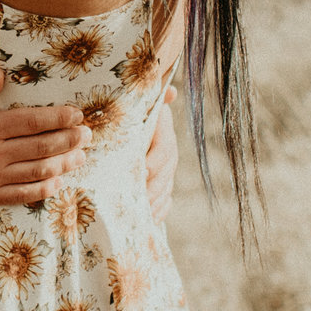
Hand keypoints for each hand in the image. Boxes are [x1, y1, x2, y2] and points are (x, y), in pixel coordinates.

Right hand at [0, 70, 88, 207]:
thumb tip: (2, 73)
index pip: (33, 121)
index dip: (59, 117)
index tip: (77, 114)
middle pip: (42, 146)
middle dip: (70, 140)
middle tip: (87, 135)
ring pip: (38, 171)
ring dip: (64, 164)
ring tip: (80, 156)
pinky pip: (22, 194)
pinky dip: (44, 189)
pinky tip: (57, 181)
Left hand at [144, 89, 180, 221]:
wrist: (146, 120)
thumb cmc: (139, 112)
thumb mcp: (145, 106)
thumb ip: (156, 99)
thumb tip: (170, 90)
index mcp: (164, 136)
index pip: (164, 151)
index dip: (154, 162)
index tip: (143, 170)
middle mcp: (169, 155)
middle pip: (165, 176)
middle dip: (153, 189)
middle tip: (139, 200)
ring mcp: (168, 171)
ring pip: (166, 190)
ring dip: (155, 203)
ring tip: (142, 213)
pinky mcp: (163, 183)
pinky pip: (166, 200)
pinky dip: (160, 211)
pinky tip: (151, 220)